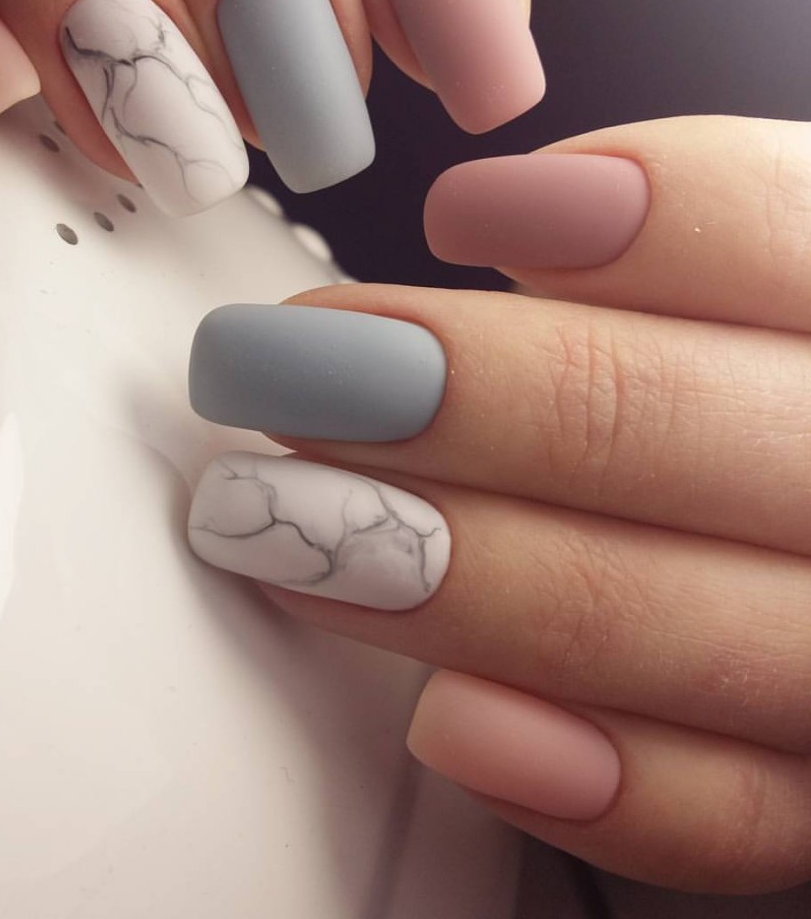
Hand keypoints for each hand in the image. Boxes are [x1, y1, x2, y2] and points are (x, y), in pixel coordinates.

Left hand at [186, 113, 810, 892]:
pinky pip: (720, 812)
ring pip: (644, 616)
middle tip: (267, 370)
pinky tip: (448, 719)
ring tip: (272, 526)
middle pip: (650, 425)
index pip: (759, 230)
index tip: (455, 214)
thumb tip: (490, 213)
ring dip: (439, 571)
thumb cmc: (750, 391)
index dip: (611, 217)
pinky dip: (579, 777)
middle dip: (438, 395)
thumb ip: (668, 242)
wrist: (806, 531)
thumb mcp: (743, 288)